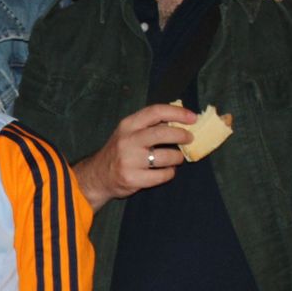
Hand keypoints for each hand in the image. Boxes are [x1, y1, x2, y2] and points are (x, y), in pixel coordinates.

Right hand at [71, 103, 197, 209]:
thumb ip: (149, 125)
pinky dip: (169, 173)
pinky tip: (166, 171)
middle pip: (162, 133)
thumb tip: (181, 120)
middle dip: (181, 135)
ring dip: (177, 157)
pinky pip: (162, 175)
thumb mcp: (128, 132)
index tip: (193, 118)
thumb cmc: (120, 151)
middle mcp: (128, 140)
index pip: (155, 112)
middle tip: (189, 138)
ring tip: (176, 158)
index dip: (177, 113)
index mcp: (128, 125)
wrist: (98, 176)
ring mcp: (129, 160)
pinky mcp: (133, 178)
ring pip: (166, 157)